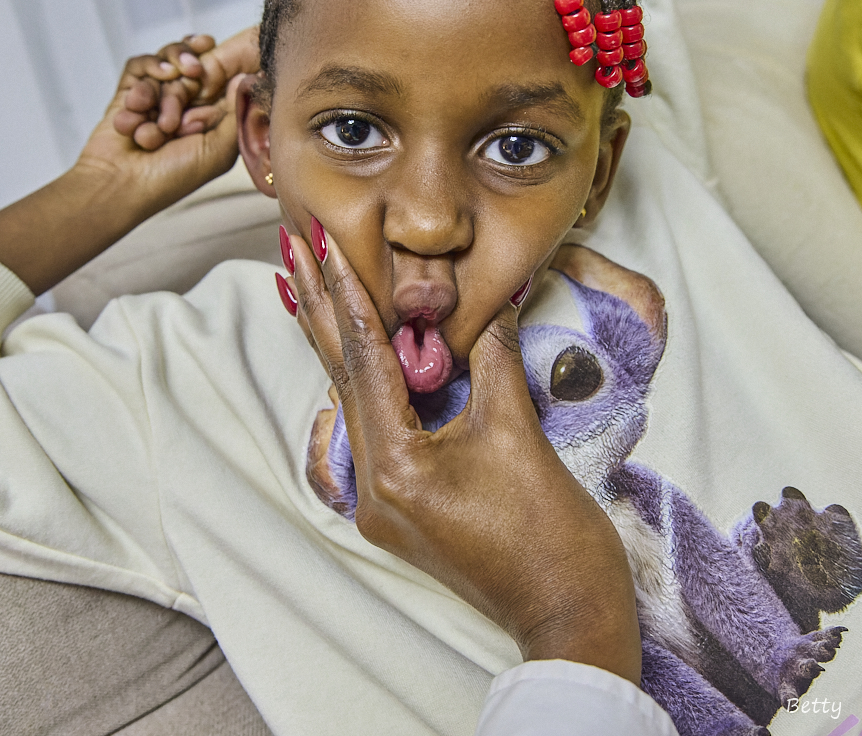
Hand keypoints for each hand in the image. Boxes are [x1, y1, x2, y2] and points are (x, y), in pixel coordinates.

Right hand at [78, 27, 259, 217]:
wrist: (120, 186)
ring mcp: (157, 98)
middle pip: (192, 66)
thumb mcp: (218, 150)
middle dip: (182, 91)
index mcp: (210, 118)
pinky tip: (137, 105)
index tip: (212, 57)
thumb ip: (236, 112)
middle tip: (172, 124)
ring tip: (153, 126)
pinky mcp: (129, 93)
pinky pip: (139, 66)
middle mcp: (186, 106)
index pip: (220, 76)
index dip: (218, 65)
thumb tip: (248, 76)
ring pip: (166, 64)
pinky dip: (140, 84)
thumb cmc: (170, 178)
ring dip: (159, 93)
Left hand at [286, 226, 641, 683]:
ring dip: (337, 342)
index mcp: (394, 467)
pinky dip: (367, 384)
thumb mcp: (520, 433)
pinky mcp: (399, 510)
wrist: (570, 618)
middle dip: (319, 310)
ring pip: (354, 404)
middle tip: (291, 246)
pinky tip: (356, 351)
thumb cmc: (553, 535)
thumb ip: (493, 358)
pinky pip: (375, 431)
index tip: (322, 243)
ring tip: (307, 285)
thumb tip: (489, 299)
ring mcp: (380, 504)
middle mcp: (372, 487)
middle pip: (342, 379)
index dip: (348, 296)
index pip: (365, 362)